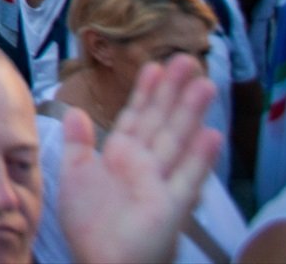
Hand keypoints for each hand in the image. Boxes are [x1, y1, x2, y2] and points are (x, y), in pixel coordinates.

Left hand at [59, 56, 220, 263]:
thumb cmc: (89, 226)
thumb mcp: (74, 177)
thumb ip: (77, 144)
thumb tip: (75, 111)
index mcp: (120, 157)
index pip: (136, 117)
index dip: (146, 92)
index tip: (155, 65)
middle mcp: (144, 165)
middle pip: (161, 121)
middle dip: (174, 91)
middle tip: (188, 60)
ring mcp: (160, 184)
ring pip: (177, 140)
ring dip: (191, 113)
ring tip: (206, 84)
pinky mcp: (171, 207)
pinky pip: (187, 178)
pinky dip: (199, 158)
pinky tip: (212, 134)